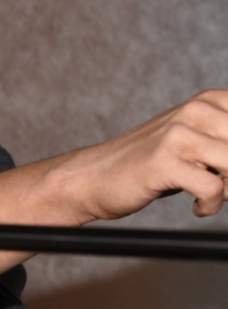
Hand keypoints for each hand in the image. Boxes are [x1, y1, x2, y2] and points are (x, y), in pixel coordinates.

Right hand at [74, 89, 227, 219]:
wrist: (94, 177)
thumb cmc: (150, 165)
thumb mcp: (197, 144)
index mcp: (209, 101)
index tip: (224, 170)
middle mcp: (197, 110)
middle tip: (221, 187)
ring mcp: (179, 134)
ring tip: (210, 196)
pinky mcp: (165, 160)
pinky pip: (213, 189)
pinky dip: (210, 205)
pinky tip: (197, 207)